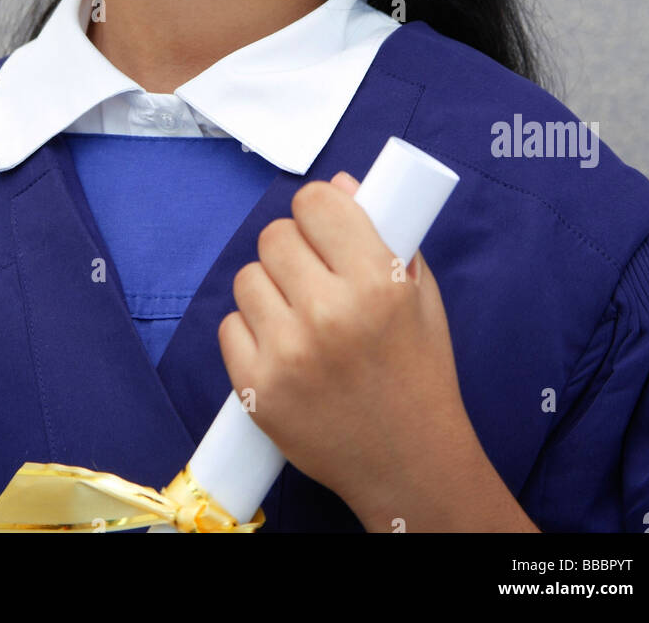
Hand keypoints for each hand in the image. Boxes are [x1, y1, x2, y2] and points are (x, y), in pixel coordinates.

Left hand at [218, 171, 539, 531]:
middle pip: (275, 236)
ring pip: (247, 278)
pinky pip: (229, 326)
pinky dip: (251, 331)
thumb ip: (383, 232)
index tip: (323, 226)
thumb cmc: (419, 372)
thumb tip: (337, 184)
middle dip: (293, 248)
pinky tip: (281, 345)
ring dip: (269, 288)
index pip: (314, 203)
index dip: (317, 209)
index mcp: (376, 281)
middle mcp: (328, 313)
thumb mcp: (420, 294)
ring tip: (298, 313)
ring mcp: (288, 353)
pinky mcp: (258, 388)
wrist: (409, 463)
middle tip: (313, 274)